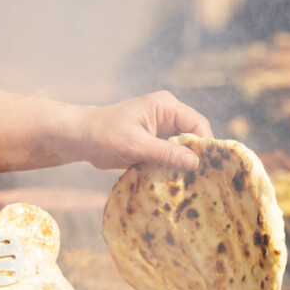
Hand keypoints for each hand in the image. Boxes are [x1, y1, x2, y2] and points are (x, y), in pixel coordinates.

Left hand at [80, 91, 213, 170]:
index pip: (197, 124)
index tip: (208, 167)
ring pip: (185, 148)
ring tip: (192, 184)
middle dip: (197, 156)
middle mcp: (168, 115)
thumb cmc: (104, 134)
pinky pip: (173, 156)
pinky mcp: (156, 143)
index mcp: (166, 106)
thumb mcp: (135, 145)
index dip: (205, 144)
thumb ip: (166, 153)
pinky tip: (177, 182)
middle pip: (194, 136)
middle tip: (203, 179)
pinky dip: (174, 168)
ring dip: (186, 164)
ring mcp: (163, 130)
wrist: (81, 138)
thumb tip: (195, 163)